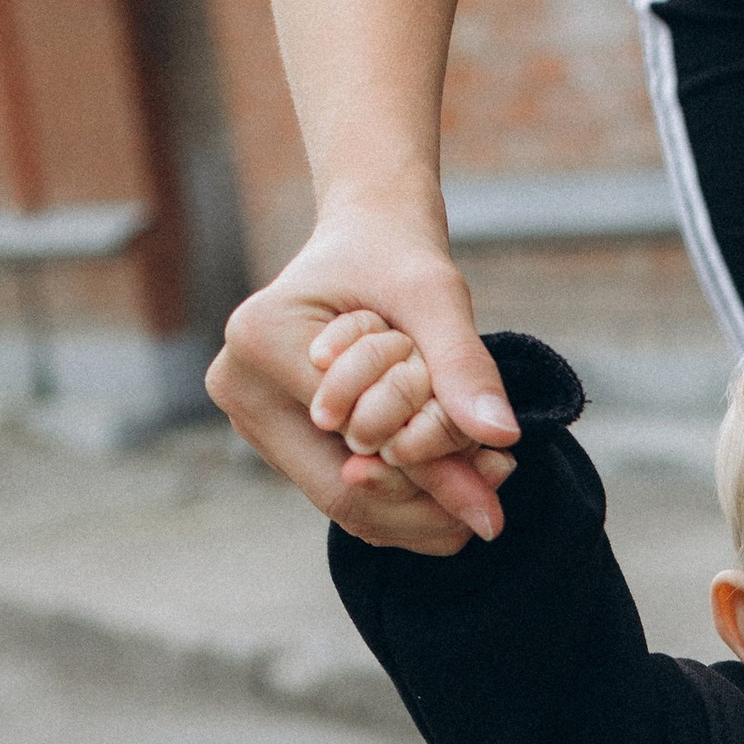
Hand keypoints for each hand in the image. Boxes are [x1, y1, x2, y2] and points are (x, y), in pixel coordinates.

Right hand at [206, 208, 518, 554]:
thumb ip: (464, 365)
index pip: (353, 440)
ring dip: (420, 504)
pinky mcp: (278, 439)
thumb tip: (502, 435)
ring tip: (486, 476)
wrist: (365, 239)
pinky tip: (454, 476)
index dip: (429, 473)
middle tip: (497, 485)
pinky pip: (344, 492)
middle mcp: (240, 390)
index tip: (499, 480)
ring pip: (345, 503)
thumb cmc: (397, 254)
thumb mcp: (436, 296)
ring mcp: (253, 421)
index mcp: (261, 342)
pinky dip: (402, 496)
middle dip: (425, 498)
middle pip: (341, 491)